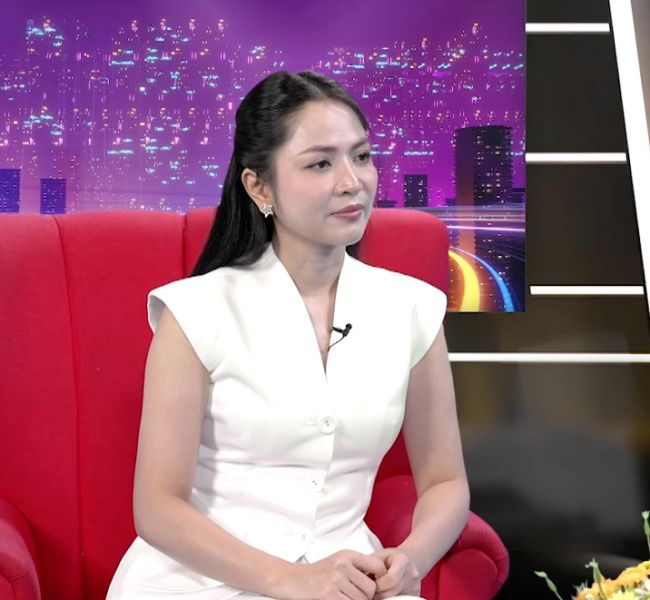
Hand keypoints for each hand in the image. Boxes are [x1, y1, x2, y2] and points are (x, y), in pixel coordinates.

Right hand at [272, 550, 386, 599]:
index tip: (371, 587)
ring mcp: (336, 580)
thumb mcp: (338, 562)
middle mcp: (343, 565)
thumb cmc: (316, 574)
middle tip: (354, 596)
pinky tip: (337, 599)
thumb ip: (356, 567)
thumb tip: (379, 579)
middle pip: (371, 589)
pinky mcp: (329, 595)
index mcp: (348, 555)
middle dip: (366, 597)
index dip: (379, 580)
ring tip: (343, 598)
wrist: (292, 579)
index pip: (378, 566)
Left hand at [369, 548, 421, 598]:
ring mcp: (415, 588)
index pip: (390, 579)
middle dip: (377, 594)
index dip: (377, 585)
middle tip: (368, 592)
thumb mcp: (379, 555)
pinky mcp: (414, 596)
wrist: (407, 561)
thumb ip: (371, 564)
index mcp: (403, 562)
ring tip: (374, 593)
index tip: (368, 583)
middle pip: (391, 592)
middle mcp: (412, 575)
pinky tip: (381, 595)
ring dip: (381, 598)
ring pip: (394, 599)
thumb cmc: (389, 558)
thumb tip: (358, 578)